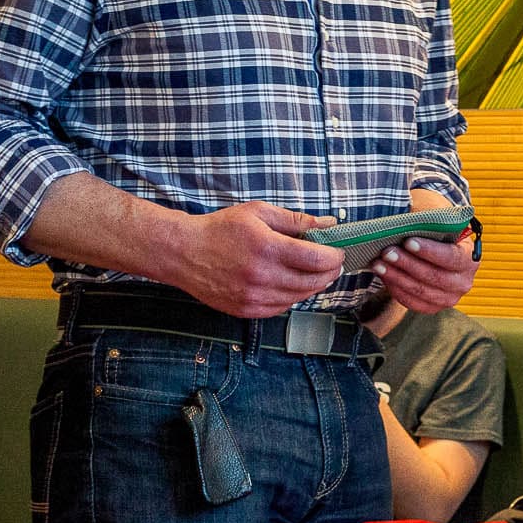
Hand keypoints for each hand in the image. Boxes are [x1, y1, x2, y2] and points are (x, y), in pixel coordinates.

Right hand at [173, 200, 343, 318]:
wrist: (184, 253)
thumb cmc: (221, 229)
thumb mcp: (258, 212)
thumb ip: (296, 220)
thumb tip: (328, 224)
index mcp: (267, 248)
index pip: (316, 259)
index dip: (335, 257)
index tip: (339, 251)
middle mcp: (262, 276)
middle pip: (312, 282)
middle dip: (329, 272)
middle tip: (333, 263)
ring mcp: (253, 297)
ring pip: (299, 297)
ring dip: (313, 286)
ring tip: (315, 273)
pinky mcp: (246, 310)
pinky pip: (281, 307)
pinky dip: (293, 297)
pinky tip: (292, 284)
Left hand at [371, 191, 480, 311]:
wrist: (437, 243)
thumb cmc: (436, 228)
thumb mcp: (437, 218)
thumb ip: (427, 220)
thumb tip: (405, 221)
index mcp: (470, 257)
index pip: (452, 257)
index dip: (430, 251)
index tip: (408, 242)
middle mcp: (464, 281)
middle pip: (435, 277)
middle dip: (408, 264)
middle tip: (387, 252)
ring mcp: (449, 297)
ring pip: (421, 291)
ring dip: (397, 277)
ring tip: (378, 264)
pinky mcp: (433, 306)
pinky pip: (413, 302)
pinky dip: (396, 289)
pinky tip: (384, 275)